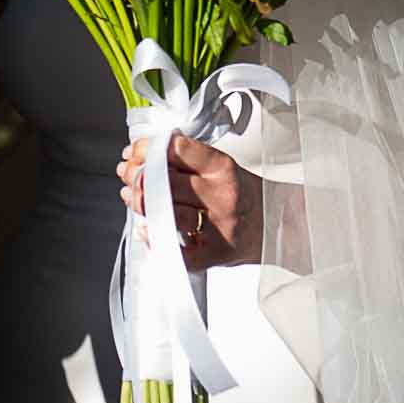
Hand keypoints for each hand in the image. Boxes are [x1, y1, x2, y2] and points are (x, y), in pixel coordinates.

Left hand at [116, 134, 262, 269]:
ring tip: (130, 195)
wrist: (277, 224)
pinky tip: (146, 232)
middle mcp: (220, 195)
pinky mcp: (216, 254)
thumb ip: (187, 159)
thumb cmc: (244, 193)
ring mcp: (218, 227)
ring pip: (169, 213)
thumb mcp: (220, 165)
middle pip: (167, 182)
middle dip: (137, 175)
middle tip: (126, 172)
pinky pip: (181, 252)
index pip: (177, 149)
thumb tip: (145, 154)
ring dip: (141, 204)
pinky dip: (158, 242)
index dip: (148, 148)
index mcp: (221, 168)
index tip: (134, 150)